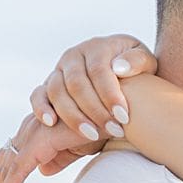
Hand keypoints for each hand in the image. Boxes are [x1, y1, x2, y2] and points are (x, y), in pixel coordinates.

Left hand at [0, 111, 100, 182]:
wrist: (117, 110)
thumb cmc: (103, 123)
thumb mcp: (77, 147)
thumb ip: (59, 158)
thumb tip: (44, 171)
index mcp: (37, 132)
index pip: (12, 160)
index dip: (0, 182)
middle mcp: (29, 130)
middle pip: (3, 167)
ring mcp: (31, 135)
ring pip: (6, 175)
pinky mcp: (38, 144)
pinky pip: (16, 174)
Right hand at [30, 34, 157, 142]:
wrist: (121, 72)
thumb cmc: (136, 69)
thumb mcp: (145, 62)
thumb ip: (138, 62)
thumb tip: (119, 68)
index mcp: (97, 47)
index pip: (99, 70)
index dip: (110, 94)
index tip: (124, 116)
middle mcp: (74, 56)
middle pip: (77, 84)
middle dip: (95, 110)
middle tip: (114, 131)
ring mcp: (59, 70)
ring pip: (57, 91)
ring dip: (73, 116)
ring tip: (93, 135)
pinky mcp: (48, 85)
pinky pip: (37, 95)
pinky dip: (41, 108)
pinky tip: (50, 123)